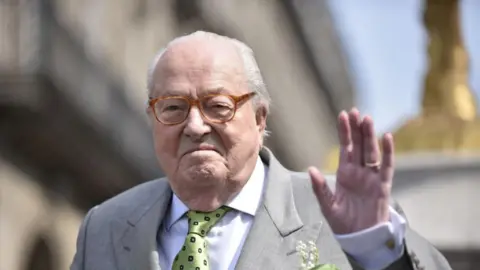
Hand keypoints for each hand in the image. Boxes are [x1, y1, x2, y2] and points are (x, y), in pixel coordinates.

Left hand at [309, 108, 393, 233]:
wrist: (360, 238)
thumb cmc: (343, 223)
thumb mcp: (328, 206)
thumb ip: (320, 188)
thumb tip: (311, 169)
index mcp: (344, 174)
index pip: (345, 148)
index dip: (344, 132)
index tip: (343, 115)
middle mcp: (359, 172)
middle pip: (359, 145)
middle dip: (357, 129)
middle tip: (355, 111)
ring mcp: (372, 177)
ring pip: (371, 152)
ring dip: (370, 136)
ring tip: (367, 119)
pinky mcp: (383, 186)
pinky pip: (387, 166)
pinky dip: (388, 152)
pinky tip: (387, 137)